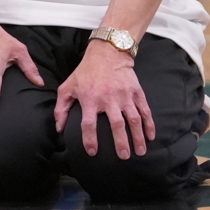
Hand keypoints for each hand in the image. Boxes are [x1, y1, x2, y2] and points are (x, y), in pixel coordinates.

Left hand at [54, 41, 154, 158]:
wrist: (107, 52)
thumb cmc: (86, 71)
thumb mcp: (68, 86)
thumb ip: (61, 108)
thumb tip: (59, 128)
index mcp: (90, 98)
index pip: (88, 124)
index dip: (89, 139)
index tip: (92, 152)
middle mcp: (108, 98)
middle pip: (116, 124)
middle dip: (121, 142)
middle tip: (123, 157)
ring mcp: (124, 95)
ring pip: (134, 119)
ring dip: (138, 137)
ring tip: (139, 152)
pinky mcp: (136, 92)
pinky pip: (144, 110)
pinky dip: (149, 124)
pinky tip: (150, 136)